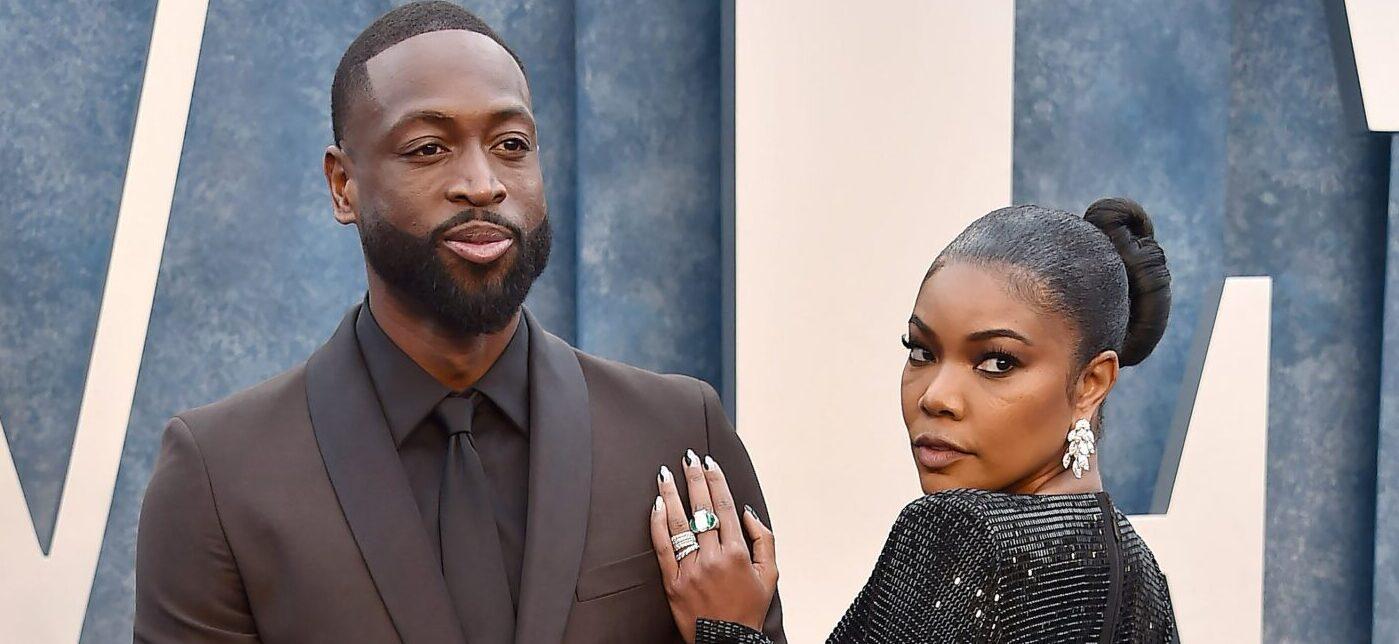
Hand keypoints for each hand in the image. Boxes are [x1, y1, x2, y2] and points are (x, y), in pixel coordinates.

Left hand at [649, 449, 777, 643]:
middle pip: (701, 508)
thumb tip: (749, 512)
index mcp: (738, 552)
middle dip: (694, 479)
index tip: (709, 463)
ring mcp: (692, 568)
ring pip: (679, 523)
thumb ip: (764, 540)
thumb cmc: (748, 609)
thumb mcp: (770, 574)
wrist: (726, 641)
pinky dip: (658, 523)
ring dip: (671, 494)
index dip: (716, 481)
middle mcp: (714, 556)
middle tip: (687, 458)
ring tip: (665, 474)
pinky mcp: (673, 581)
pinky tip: (656, 505)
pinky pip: (663, 546)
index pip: (724, 506)